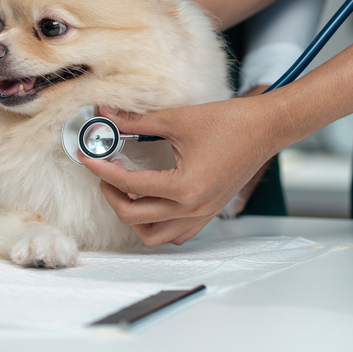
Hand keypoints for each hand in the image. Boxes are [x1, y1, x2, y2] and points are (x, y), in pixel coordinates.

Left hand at [82, 96, 284, 246]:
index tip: (87, 156)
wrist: (265, 128)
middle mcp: (193, 208)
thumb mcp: (176, 119)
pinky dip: (158, 224)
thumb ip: (136, 121)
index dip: (102, 169)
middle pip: (135, 218)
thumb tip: (105, 114)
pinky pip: (176, 233)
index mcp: (185, 187)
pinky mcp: (208, 212)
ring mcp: (202, 214)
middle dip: (112, 195)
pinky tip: (151, 200)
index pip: (130, 186)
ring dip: (134, 218)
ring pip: (155, 236)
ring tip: (125, 191)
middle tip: (103, 171)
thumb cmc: (229, 122)